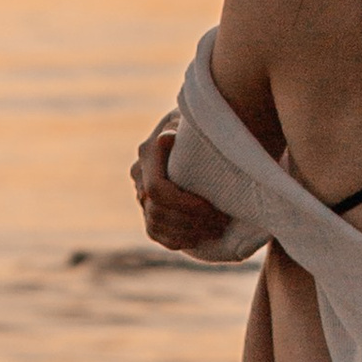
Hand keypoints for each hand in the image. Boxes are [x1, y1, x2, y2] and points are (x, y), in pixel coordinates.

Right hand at [131, 116, 231, 253]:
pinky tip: (198, 238)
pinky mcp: (148, 207)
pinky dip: (176, 240)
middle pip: (157, 211)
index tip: (211, 209)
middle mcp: (139, 173)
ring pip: (155, 225)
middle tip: (221, 223)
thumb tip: (172, 139)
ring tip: (216, 231)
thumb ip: (190, 129)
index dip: (184, 205)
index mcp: (149, 152)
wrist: (193, 129)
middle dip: (191, 222)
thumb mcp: (199, 121)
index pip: (157, 190)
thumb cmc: (203, 123)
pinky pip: (155, 232)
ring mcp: (141, 192)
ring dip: (186, 233)